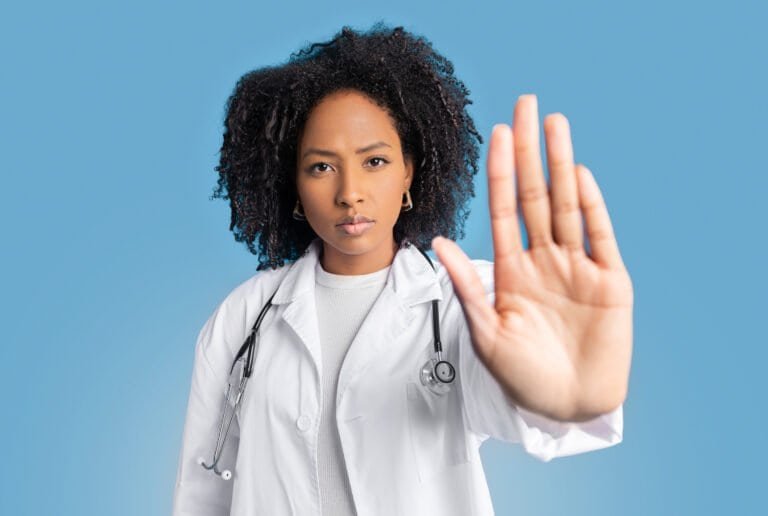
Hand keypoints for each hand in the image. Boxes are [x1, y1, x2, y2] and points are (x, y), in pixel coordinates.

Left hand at [432, 94, 632, 422]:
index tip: (496, 134)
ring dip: (561, 163)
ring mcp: (577, 267)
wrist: (566, 408)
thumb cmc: (522, 377)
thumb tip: (437, 241)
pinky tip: (579, 173)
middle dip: (530, 151)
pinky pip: (600, 236)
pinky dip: (592, 205)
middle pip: (536, 194)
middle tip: (526, 104)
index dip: (501, 172)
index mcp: (512, 270)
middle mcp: (544, 260)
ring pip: (568, 204)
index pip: (504, 209)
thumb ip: (464, 285)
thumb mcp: (485, 332)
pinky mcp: (610, 282)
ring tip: (554, 123)